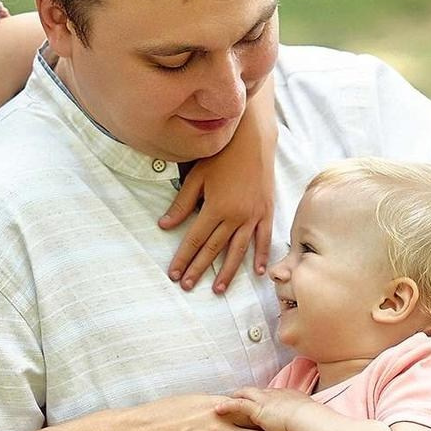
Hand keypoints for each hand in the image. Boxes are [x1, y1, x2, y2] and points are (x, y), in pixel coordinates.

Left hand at [160, 160, 273, 295]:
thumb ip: (182, 204)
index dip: (183, 258)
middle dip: (199, 269)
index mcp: (215, 208)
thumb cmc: (221, 156)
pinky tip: (257, 272)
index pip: (194, 240)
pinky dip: (261, 255)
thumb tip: (164, 226)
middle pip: (213, 249)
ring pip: (238, 250)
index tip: (173, 274)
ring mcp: (253, 216)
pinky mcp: (267, 212)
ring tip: (217, 289)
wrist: (253, 141)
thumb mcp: (196, 177)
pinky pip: (264, 239)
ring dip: (228, 272)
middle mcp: (235, 216)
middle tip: (187, 287)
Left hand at [224, 385, 317, 430]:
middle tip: (239, 398)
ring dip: (236, 397)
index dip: (264, 399)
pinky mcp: (257, 408)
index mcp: (290, 397)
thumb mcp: (309, 426)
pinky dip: (228, 405)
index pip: (273, 396)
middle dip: (249, 395)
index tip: (259, 404)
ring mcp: (266, 400)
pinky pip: (238, 403)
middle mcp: (276, 395)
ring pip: (247, 394)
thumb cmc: (314, 427)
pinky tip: (218, 409)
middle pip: (259, 392)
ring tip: (225, 403)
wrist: (309, 424)